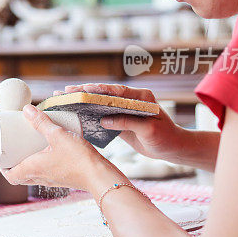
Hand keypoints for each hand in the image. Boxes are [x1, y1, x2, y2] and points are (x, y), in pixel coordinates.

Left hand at [1, 104, 106, 190]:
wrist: (100, 175)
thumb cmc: (78, 158)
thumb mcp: (58, 135)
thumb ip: (42, 122)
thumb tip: (26, 109)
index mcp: (33, 169)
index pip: (10, 176)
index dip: (3, 168)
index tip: (1, 157)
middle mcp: (40, 177)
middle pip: (20, 177)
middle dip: (14, 165)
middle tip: (13, 150)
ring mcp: (52, 180)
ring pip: (33, 176)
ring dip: (27, 165)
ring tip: (29, 149)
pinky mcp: (63, 178)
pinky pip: (46, 174)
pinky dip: (41, 165)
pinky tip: (49, 152)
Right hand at [61, 83, 186, 161]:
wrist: (172, 147)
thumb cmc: (165, 138)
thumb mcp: (149, 131)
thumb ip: (127, 122)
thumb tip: (104, 120)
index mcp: (141, 97)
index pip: (118, 91)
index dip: (101, 90)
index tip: (85, 89)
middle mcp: (131, 99)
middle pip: (105, 93)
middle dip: (85, 92)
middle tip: (67, 91)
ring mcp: (124, 108)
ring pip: (100, 102)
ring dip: (83, 100)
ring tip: (65, 97)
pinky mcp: (120, 118)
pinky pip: (102, 112)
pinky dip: (88, 111)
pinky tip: (75, 110)